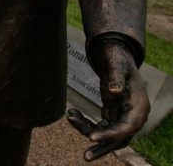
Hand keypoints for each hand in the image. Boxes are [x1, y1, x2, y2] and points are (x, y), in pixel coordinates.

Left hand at [66, 40, 149, 160]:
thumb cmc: (117, 59)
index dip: (110, 134)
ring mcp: (123, 116)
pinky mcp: (113, 114)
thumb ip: (115, 77)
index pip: (127, 127)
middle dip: (102, 147)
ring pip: (108, 134)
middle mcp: (134, 115)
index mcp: (139, 107)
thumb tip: (114, 90)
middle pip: (120, 138)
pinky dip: (86, 123)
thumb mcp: (116, 64)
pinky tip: (72, 113)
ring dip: (89, 132)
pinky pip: (101, 125)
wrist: (116, 55)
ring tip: (70, 119)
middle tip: (85, 156)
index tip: (92, 138)